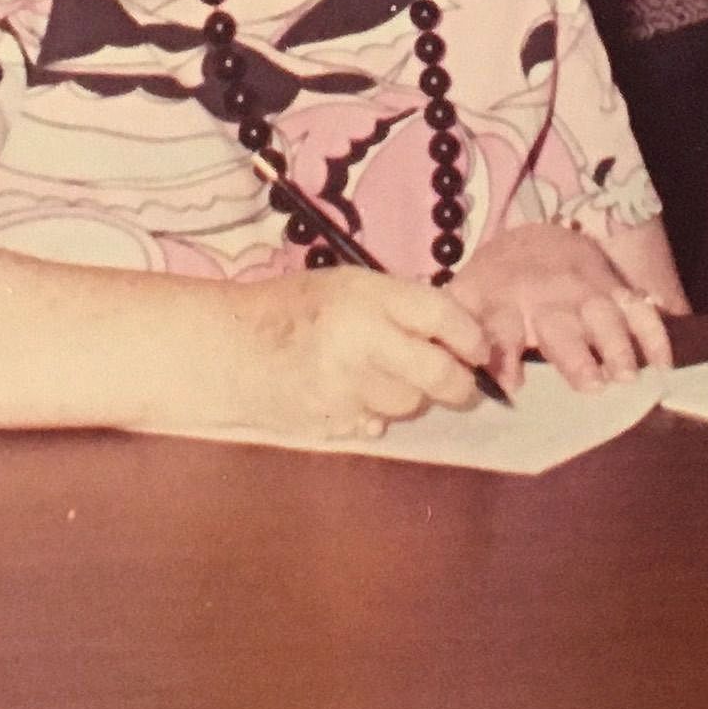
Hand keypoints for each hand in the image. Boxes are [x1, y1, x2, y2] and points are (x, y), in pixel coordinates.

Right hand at [223, 267, 495, 437]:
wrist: (226, 349)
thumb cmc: (290, 310)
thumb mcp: (346, 285)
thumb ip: (399, 304)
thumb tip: (460, 331)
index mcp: (366, 297)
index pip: (442, 317)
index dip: (472, 337)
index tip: (480, 348)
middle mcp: (361, 342)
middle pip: (439, 375)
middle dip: (460, 383)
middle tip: (463, 382)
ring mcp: (346, 388)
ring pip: (409, 404)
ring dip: (408, 395)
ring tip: (379, 375)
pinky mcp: (332, 423)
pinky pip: (377, 423)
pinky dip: (373, 412)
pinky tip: (348, 392)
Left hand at [443, 221, 674, 388]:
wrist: (533, 240)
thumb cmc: (494, 287)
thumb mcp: (464, 300)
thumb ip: (451, 332)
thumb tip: (437, 366)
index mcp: (503, 303)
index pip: (501, 329)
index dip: (504, 355)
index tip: (512, 385)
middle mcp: (547, 297)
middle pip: (562, 325)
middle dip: (576, 353)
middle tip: (591, 385)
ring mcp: (585, 292)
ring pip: (605, 315)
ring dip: (617, 345)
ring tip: (626, 376)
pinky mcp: (616, 290)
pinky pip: (641, 310)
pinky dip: (655, 334)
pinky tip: (663, 364)